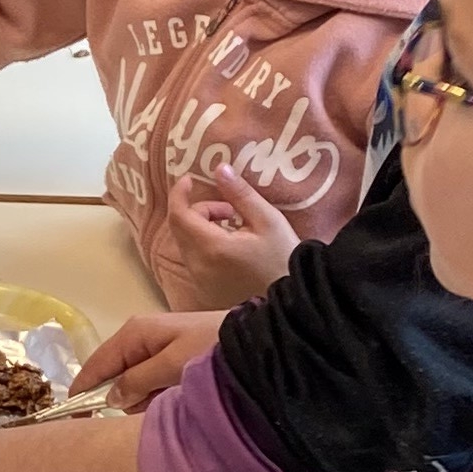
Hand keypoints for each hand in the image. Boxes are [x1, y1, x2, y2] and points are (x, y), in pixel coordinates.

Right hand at [70, 308, 221, 408]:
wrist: (258, 342)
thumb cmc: (212, 350)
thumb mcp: (172, 366)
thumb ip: (137, 382)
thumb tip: (110, 399)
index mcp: (134, 334)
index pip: (96, 364)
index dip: (82, 391)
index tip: (73, 418)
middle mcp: (141, 338)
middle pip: (113, 375)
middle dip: (121, 399)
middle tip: (139, 414)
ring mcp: (158, 348)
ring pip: (135, 383)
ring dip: (144, 400)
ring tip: (164, 407)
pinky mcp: (174, 359)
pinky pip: (153, 383)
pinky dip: (159, 396)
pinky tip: (174, 402)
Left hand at [166, 163, 296, 305]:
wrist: (293, 302)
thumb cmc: (284, 258)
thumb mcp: (268, 220)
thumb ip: (241, 194)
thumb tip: (220, 168)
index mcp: (211, 248)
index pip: (179, 215)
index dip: (179, 193)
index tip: (190, 179)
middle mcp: (198, 267)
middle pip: (180, 227)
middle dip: (200, 210)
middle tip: (231, 210)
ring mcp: (199, 282)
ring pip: (186, 243)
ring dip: (202, 228)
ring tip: (235, 228)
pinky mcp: (204, 291)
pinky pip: (193, 260)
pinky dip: (204, 246)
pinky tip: (231, 247)